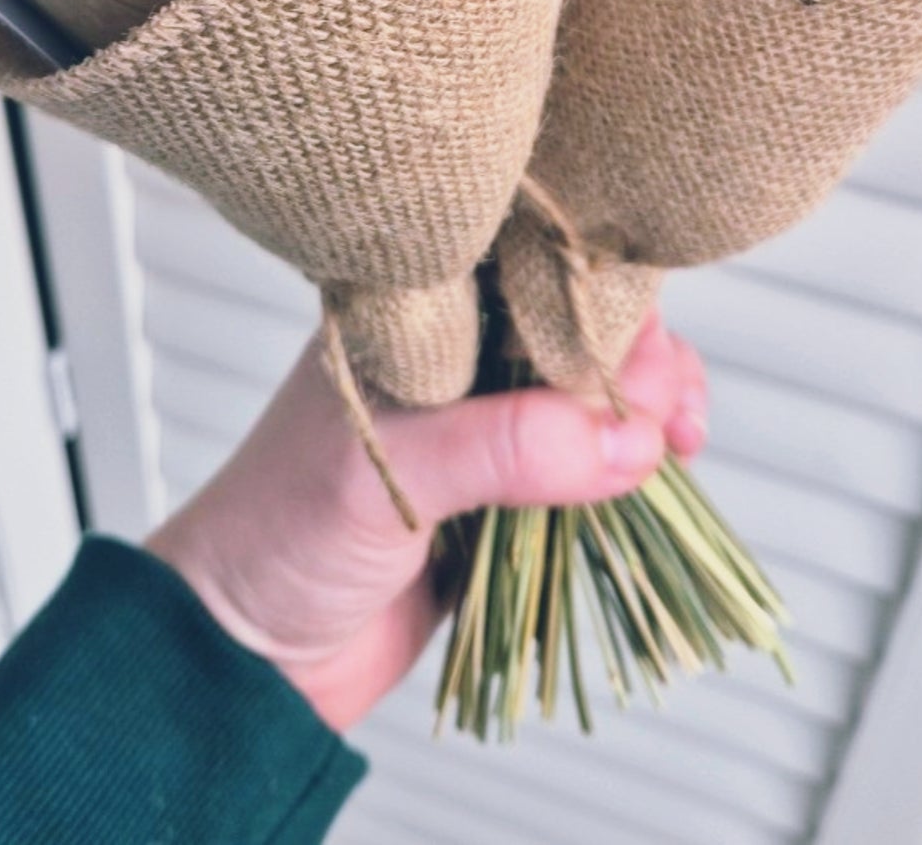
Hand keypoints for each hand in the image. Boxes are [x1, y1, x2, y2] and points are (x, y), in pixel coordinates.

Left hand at [146, 312, 706, 730]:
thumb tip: (625, 441)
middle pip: (573, 324)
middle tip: (666, 416)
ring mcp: (480, 420)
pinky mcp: (504, 489)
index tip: (645, 350)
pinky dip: (631, 464)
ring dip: (647, 409)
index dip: (595, 292)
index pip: (521, 265)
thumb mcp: (389, 475)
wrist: (243, 656)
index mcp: (408, 313)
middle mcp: (451, 352)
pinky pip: (587, 460)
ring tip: (679, 444)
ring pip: (592, 389)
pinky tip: (664, 473)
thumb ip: (505, 448)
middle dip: (636, 359)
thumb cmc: (279, 534)